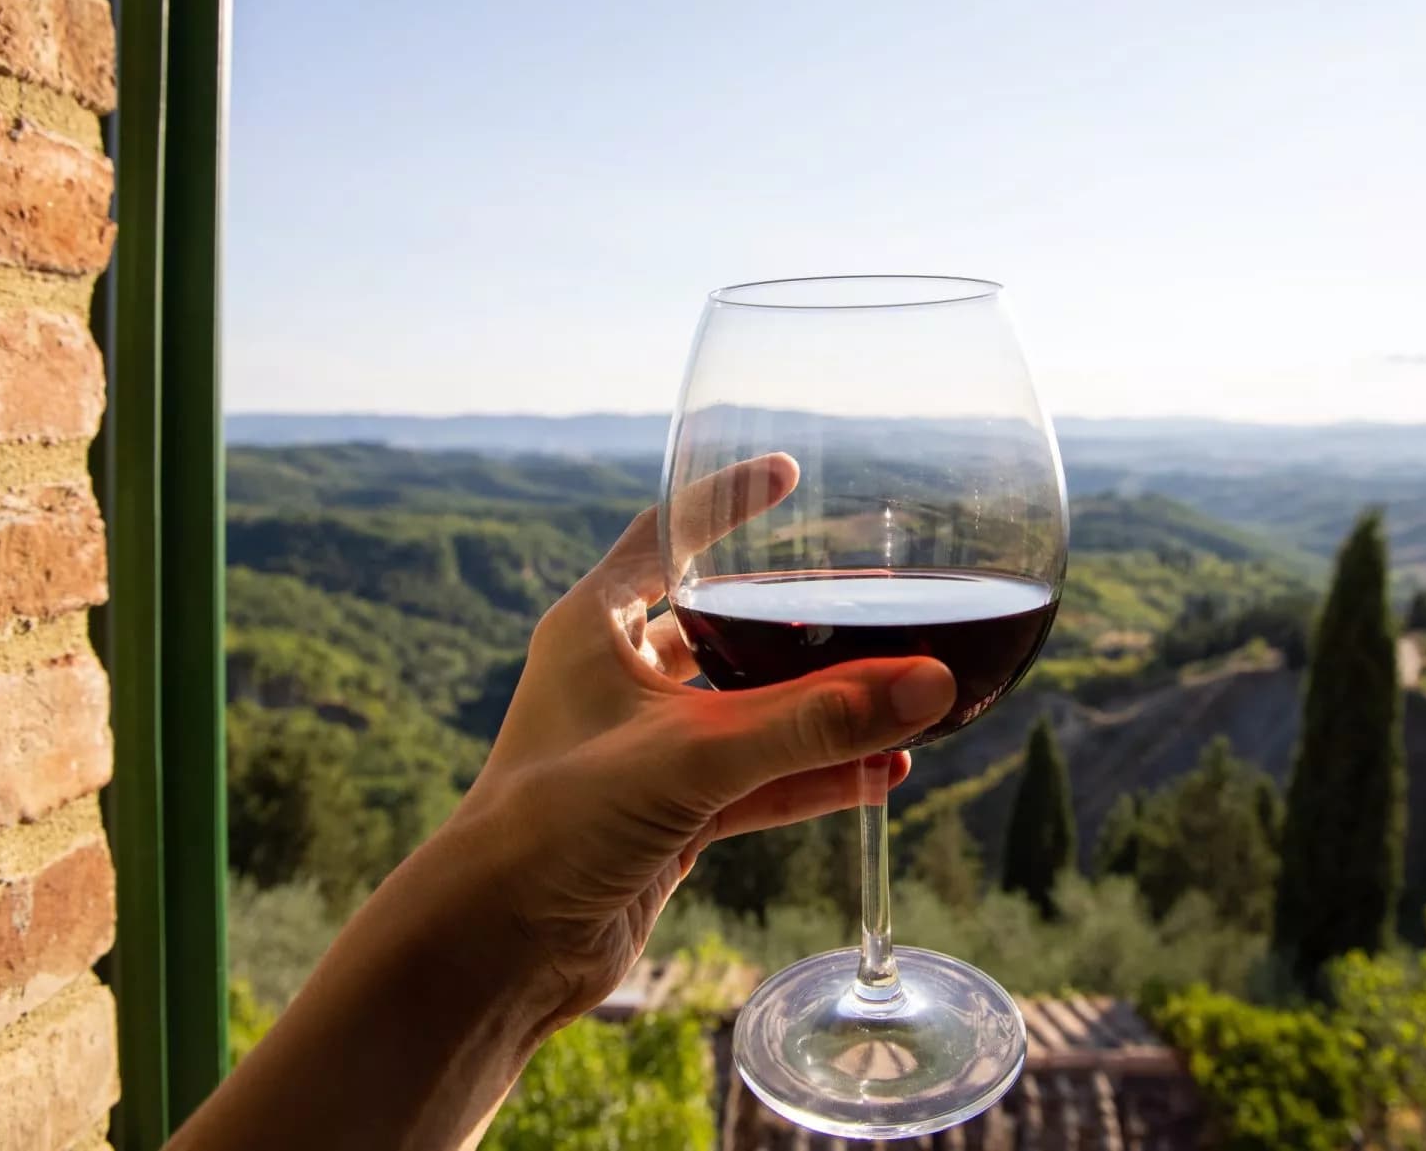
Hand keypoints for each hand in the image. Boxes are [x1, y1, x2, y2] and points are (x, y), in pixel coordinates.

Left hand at [412, 454, 955, 1022]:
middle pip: (724, 625)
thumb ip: (812, 721)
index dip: (726, 500)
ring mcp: (643, 750)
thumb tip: (929, 683)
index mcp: (595, 627)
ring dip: (819, 710)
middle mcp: (616, 678)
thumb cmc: (556, 825)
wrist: (496, 949)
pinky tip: (879, 774)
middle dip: (797, 620)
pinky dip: (813, 776)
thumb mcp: (692, 754)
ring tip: (901, 698)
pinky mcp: (667, 815)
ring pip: (749, 712)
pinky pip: (756, 781)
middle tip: (869, 598)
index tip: (790, 477)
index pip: (667, 533)